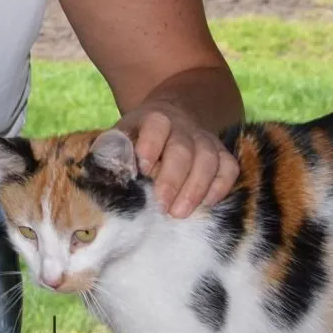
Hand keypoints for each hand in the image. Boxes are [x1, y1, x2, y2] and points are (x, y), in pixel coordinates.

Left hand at [117, 103, 237, 217]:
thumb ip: (113, 153)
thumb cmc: (138, 138)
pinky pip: (229, 169)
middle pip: (183, 150)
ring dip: (195, 189)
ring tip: (179, 213)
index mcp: (154, 118)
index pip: (156, 125)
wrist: (171, 118)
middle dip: (173, 179)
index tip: (143, 169)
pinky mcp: (222, 155)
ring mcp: (205, 140)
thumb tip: (103, 175)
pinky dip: (220, 187)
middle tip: (162, 205)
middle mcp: (183, 127)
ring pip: (208, 160)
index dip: (150, 144)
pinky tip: (206, 204)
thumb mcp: (121, 137)